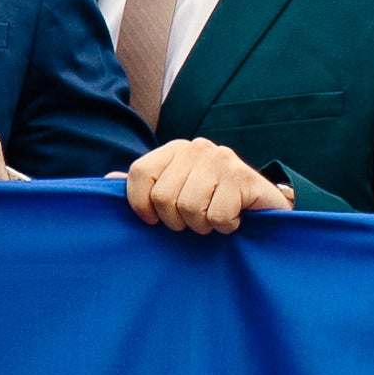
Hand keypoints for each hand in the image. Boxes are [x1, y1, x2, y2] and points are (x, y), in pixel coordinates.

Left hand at [122, 136, 284, 235]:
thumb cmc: (213, 204)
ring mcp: (222, 159)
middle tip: (194, 220)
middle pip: (163, 197)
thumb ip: (144, 187)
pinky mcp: (244, 178)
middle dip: (176, 221)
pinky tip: (234, 218)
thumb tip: (108, 180)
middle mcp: (197, 147)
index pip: (139, 173)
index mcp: (175, 149)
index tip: (152, 221)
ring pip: (189, 207)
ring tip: (214, 219)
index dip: (140, 204)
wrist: (264, 209)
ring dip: (202, 225)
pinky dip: (224, 226)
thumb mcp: (175, 194)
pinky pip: (216, 215)